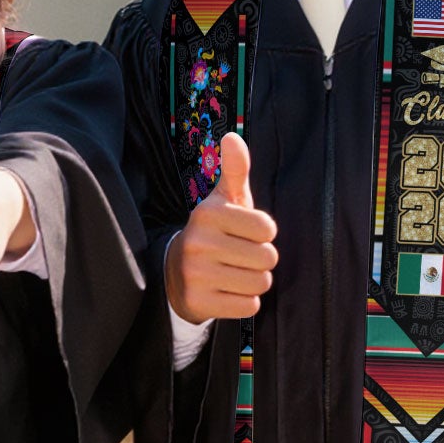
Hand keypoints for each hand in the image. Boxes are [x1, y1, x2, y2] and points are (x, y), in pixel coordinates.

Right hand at [165, 132, 277, 321]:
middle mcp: (198, 242)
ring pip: (260, 283)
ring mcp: (196, 274)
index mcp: (208, 213)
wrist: (175, 273)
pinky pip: (248, 306)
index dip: (263, 234)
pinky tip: (226, 291)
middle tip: (238, 257)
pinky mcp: (198, 302)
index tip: (243, 234)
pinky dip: (243, 302)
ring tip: (233, 273)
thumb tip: (233, 136)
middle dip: (260, 260)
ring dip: (254, 281)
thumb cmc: (213, 233)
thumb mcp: (223, 201)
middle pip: (268, 258)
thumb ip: (234, 170)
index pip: (268, 229)